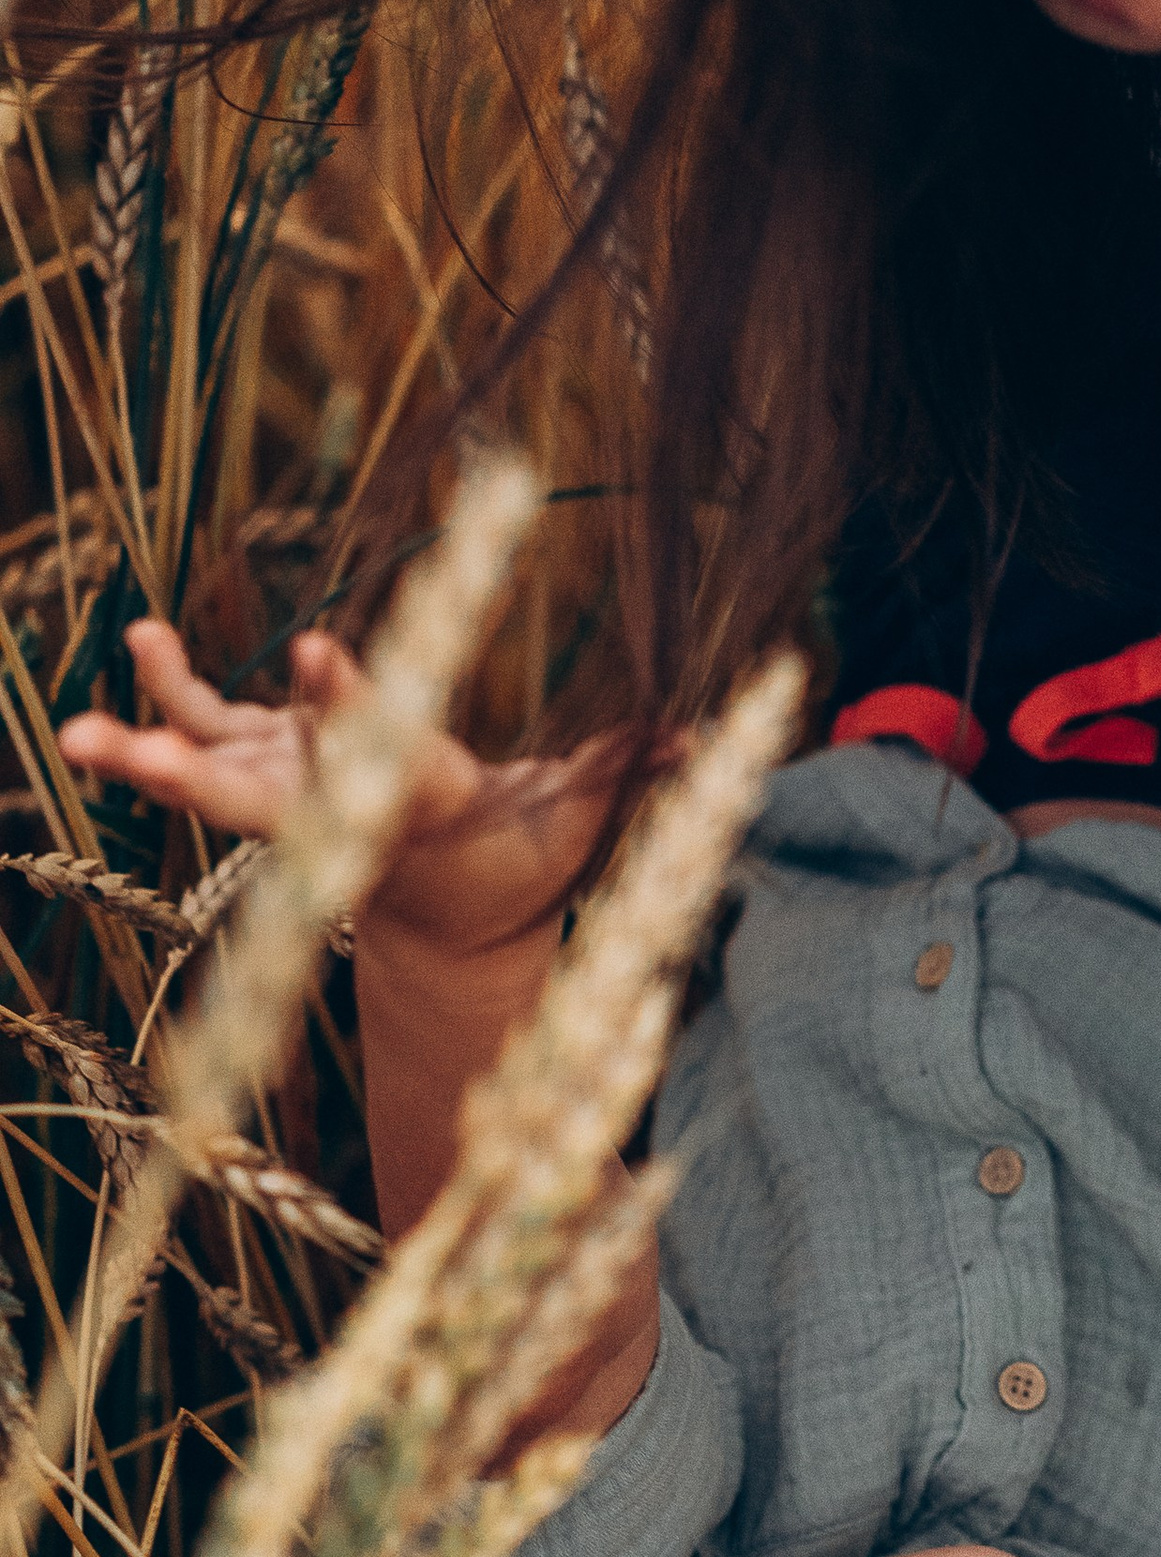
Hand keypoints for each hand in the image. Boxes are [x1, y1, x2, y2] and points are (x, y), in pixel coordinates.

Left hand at [62, 622, 623, 967]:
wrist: (458, 923)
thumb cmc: (527, 859)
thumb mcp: (578, 825)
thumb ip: (620, 773)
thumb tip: (693, 736)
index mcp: (415, 808)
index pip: (373, 752)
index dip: (342, 702)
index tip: (308, 649)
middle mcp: (336, 809)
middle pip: (250, 798)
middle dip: (182, 776)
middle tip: (116, 753)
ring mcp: (292, 793)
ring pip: (204, 771)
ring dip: (138, 750)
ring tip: (72, 734)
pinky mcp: (272, 770)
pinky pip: (207, 729)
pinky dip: (169, 687)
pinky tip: (139, 633)